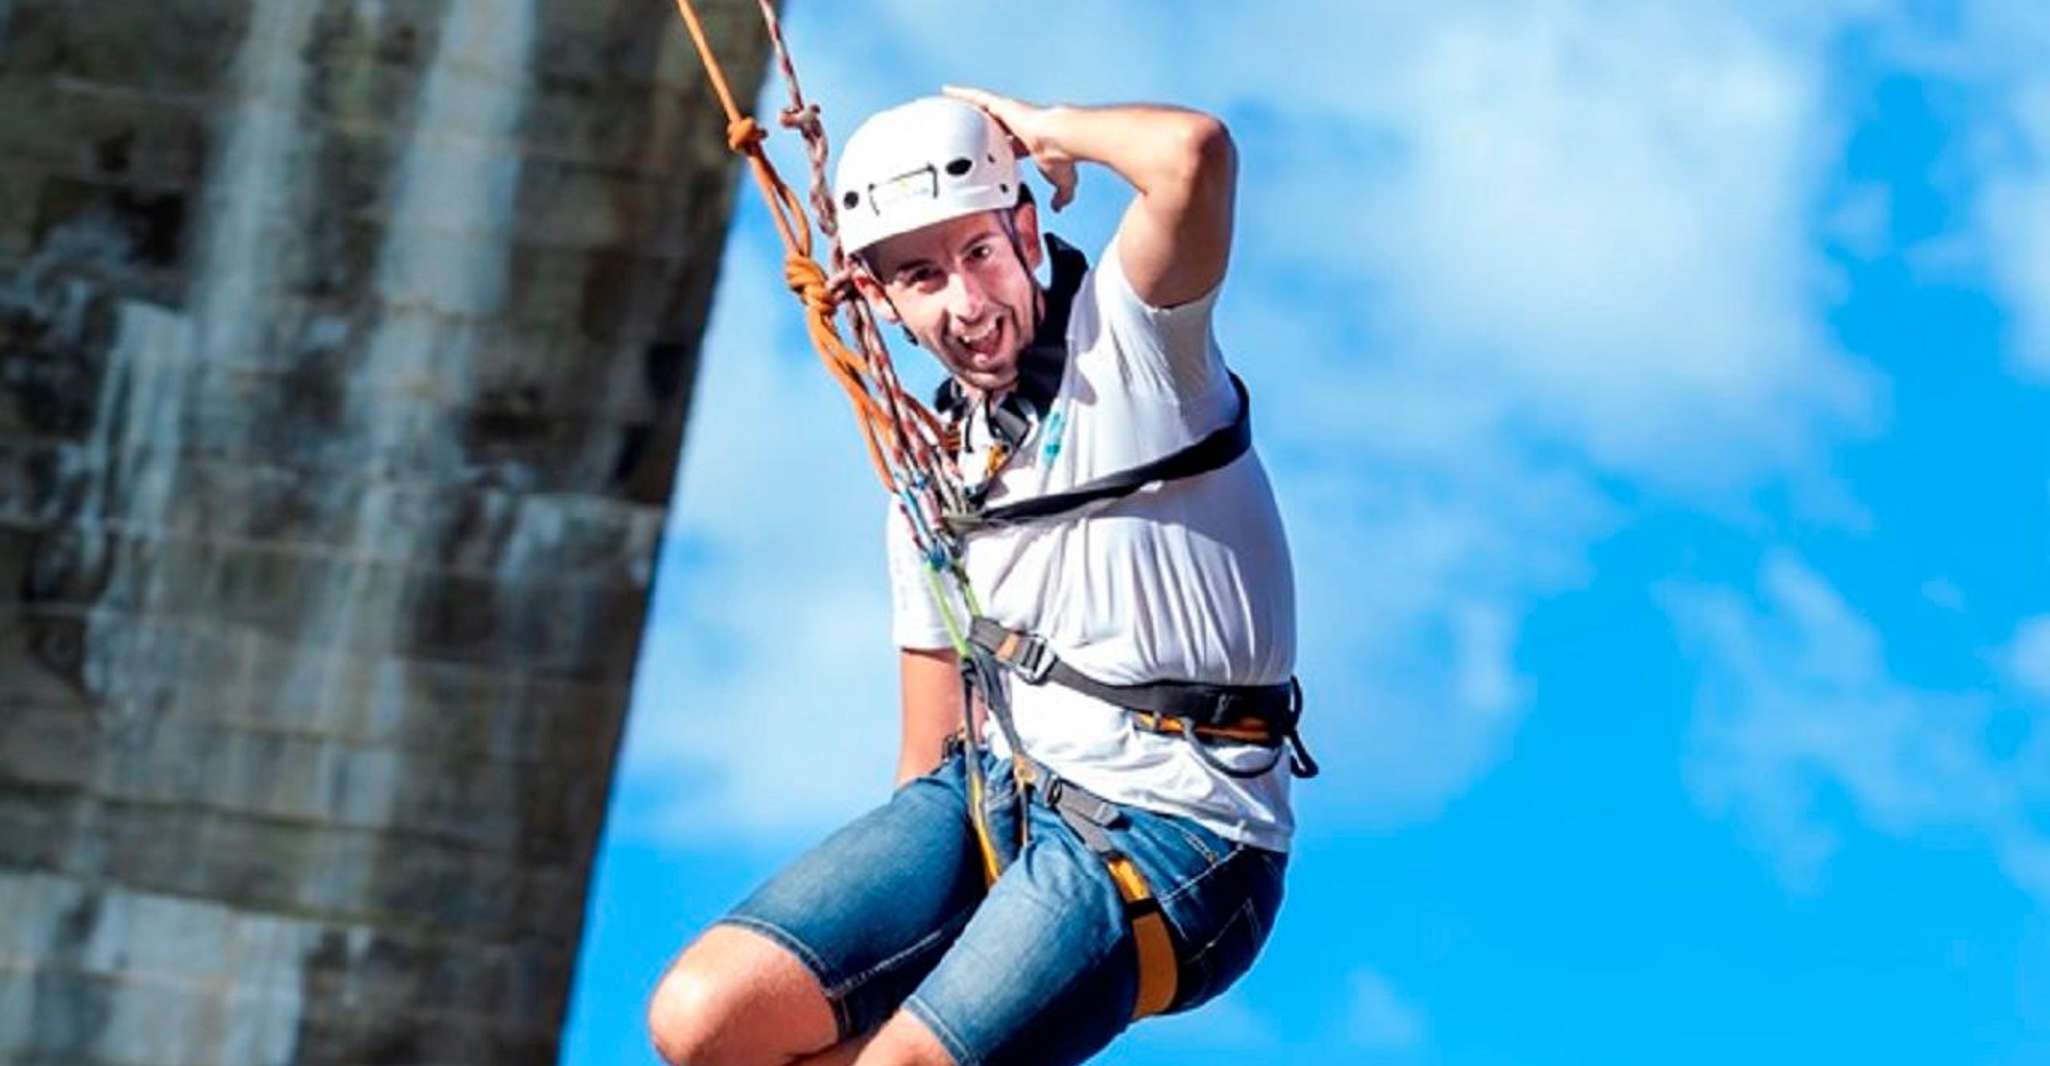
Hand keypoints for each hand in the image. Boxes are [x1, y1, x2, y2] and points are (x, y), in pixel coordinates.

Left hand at [942, 84, 1076, 211]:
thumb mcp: (1061, 182)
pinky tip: (948, 91)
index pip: (1007, 143)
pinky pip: (977, 97)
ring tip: (949, 109)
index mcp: (1027, 142)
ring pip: (982, 109)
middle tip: (963, 131)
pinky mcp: (1002, 104)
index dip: (996, 147)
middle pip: (992, 125)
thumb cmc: (1061, 158)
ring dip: (967, 108)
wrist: (1058, 140)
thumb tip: (1059, 206)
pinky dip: (962, 93)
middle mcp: (1018, 125)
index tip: (987, 153)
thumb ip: (1060, 195)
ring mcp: (1009, 113)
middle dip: (979, 127)